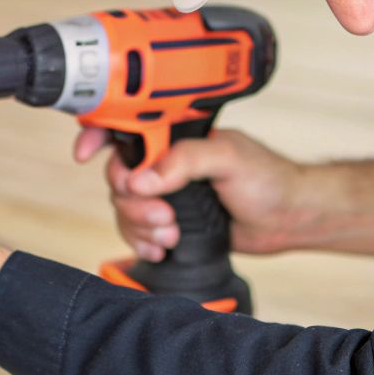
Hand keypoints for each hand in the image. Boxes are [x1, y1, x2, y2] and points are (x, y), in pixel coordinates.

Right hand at [75, 127, 303, 261]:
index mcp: (175, 136)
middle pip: (118, 176)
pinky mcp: (169, 220)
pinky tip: (162, 247)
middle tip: (165, 214)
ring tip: (172, 233)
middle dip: (134, 201)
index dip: (98, 136)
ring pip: (124, 207)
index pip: (126, 127)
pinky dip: (143, 241)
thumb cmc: (269, 180)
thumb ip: (185, 161)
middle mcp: (165, 162)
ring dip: (141, 224)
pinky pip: (136, 230)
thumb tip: (142, 178)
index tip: (85, 154)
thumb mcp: (229, 159)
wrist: (288, 220)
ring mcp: (166, 192)